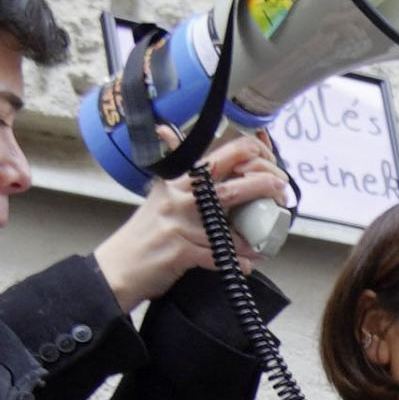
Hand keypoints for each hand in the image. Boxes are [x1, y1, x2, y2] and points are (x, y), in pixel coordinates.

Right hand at [90, 134, 289, 307]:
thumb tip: (170, 132)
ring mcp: (178, 225)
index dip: (244, 154)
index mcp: (176, 182)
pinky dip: (235, 262)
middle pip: (226, 189)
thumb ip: (178, 174)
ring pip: (226, 228)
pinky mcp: (179, 252)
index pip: (214, 159)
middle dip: (260, 185)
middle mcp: (177, 199)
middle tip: (281, 188)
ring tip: (267, 241)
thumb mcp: (159, 196)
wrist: (117, 266)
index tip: (266, 158)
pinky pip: (217, 257)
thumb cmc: (145, 233)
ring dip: (252, 236)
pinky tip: (247, 264)